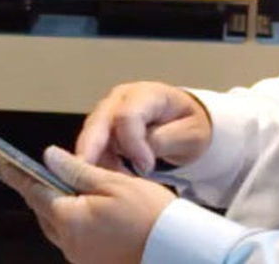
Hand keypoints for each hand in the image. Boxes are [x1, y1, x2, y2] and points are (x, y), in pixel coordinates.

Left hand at [11, 146, 175, 263]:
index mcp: (70, 218)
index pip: (35, 192)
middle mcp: (69, 242)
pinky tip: (90, 214)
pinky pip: (73, 241)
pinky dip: (75, 225)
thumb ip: (76, 169)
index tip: (5, 165)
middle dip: (43, 192)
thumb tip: (49, 156)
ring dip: (60, 209)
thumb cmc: (151, 214)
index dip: (20, 176)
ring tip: (75, 191)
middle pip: (44, 212)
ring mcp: (80, 257)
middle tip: (47, 173)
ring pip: (57, 227)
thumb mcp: (113, 182)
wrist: (179, 250)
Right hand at [75, 81, 211, 173]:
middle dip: (91, 149)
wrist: (186, 120)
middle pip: (97, 122)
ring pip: (90, 136)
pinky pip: (92, 147)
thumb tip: (139, 156)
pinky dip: (98, 164)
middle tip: (88, 175)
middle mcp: (119, 99)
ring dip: (97, 161)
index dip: (133, 143)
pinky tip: (113, 179)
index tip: (147, 167)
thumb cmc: (189, 124)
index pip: (127, 115)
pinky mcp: (102, 129)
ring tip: (116, 184)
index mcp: (146, 94)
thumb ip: (165, 140)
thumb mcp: (190, 133)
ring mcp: (108, 112)